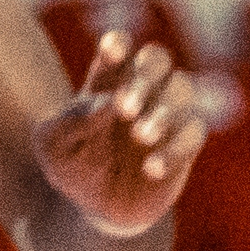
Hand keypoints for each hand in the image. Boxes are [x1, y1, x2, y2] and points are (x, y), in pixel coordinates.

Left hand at [34, 28, 203, 234]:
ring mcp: (166, 115)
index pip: (117, 46)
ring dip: (164, 110)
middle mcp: (140, 90)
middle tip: (124, 108)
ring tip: (141, 136)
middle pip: (157, 59)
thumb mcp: (55, 144)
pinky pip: (194, 133)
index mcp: (104, 79)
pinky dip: (176, 148)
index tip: (111, 52)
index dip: (118, 45)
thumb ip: (74, 120)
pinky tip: (151, 168)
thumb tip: (106, 102)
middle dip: (145, 76)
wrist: (94, 206)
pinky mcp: (184, 145)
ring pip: (182, 89)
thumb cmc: (70, 163)